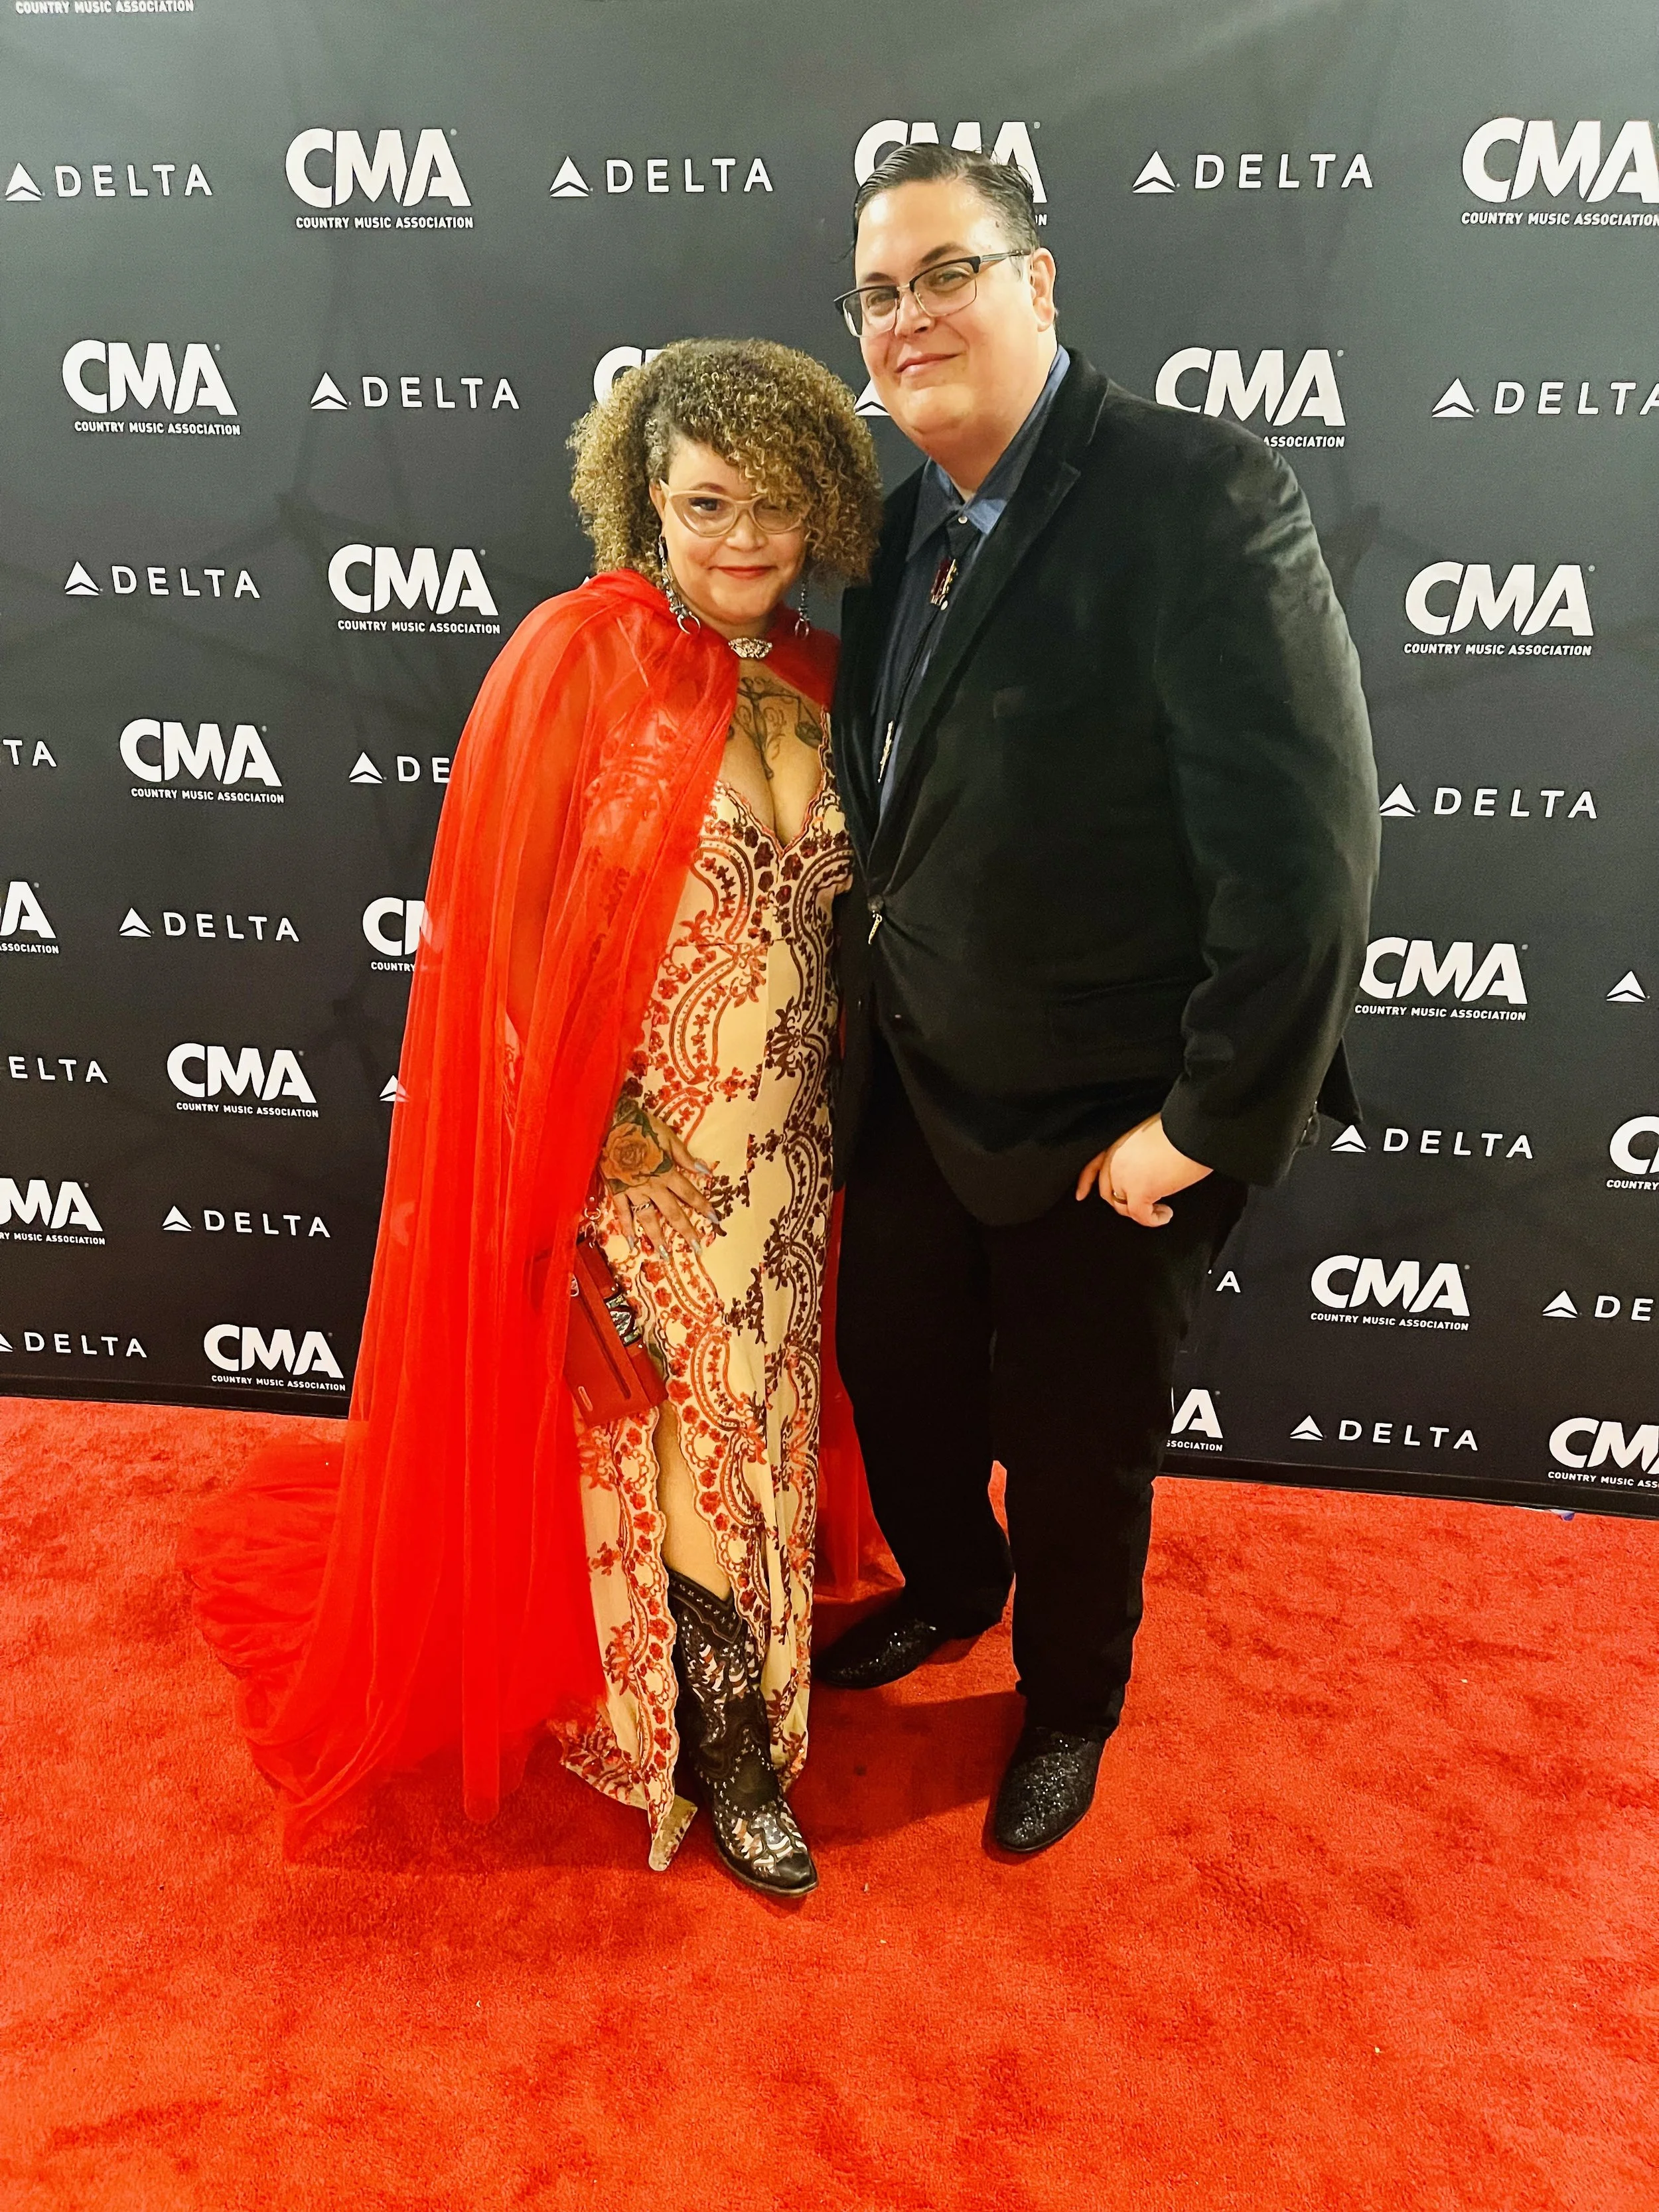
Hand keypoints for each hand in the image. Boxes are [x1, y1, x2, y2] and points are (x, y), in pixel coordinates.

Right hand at [599, 1099, 715, 1253]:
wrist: (610, 1122)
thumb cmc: (641, 1126)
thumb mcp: (667, 1136)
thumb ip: (684, 1156)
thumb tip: (704, 1170)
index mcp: (666, 1171)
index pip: (689, 1193)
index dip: (703, 1206)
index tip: (715, 1219)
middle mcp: (652, 1185)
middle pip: (672, 1212)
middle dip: (686, 1230)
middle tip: (696, 1248)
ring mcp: (633, 1190)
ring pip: (647, 1217)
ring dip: (657, 1237)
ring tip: (664, 1254)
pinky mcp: (615, 1189)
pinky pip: (621, 1212)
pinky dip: (626, 1227)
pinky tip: (632, 1242)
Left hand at [1075, 1115, 1210, 1228]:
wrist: (1192, 1129)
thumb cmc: (1181, 1128)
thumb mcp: (1150, 1134)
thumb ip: (1139, 1150)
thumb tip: (1148, 1165)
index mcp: (1118, 1143)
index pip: (1094, 1166)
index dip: (1086, 1182)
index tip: (1080, 1195)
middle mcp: (1115, 1161)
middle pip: (1108, 1191)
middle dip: (1122, 1202)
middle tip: (1142, 1205)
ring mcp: (1124, 1177)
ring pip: (1123, 1206)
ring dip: (1141, 1212)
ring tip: (1159, 1209)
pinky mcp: (1140, 1191)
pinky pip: (1140, 1215)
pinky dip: (1153, 1219)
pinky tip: (1165, 1214)